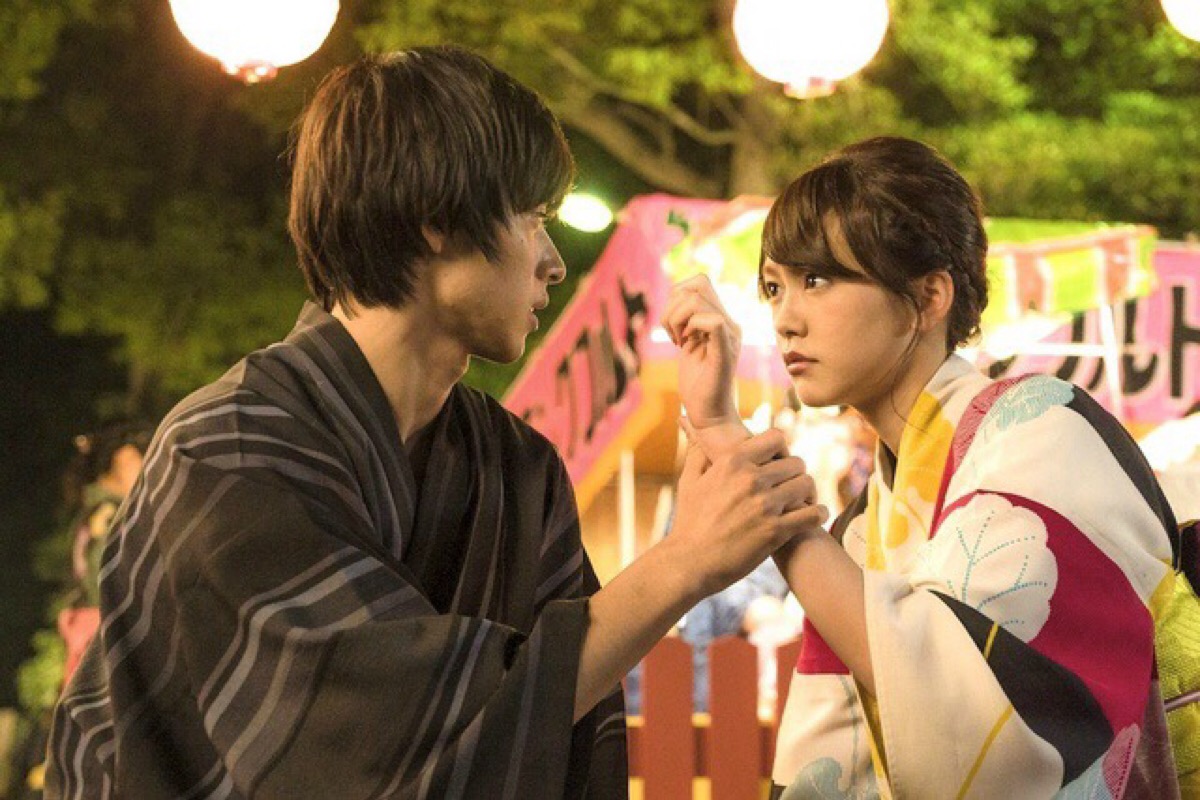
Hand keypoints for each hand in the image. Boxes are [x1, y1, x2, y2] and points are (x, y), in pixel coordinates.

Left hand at [663, 275, 740, 430]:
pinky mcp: (726, 351)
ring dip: (675, 318)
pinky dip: (689, 327)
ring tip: (677, 340)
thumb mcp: (688, 344)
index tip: (674, 325)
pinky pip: (713, 321)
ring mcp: (730, 336)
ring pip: (697, 300)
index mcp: (722, 319)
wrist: (709, 415)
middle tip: (673, 332)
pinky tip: (684, 344)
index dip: (677, 296)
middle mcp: (730, 323)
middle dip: (674, 303)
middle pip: (699, 283)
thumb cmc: (698, 384)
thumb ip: (686, 320)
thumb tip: (676, 293)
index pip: (700, 282)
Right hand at [668, 429, 827, 600]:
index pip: (777, 438)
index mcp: (732, 461)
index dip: (781, 450)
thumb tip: (688, 422)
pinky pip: (813, 514)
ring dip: (807, 494)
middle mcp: (750, 478)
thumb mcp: (688, 481)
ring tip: (803, 502)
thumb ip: (698, 451)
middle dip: (795, 475)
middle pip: (796, 462)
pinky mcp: (775, 531)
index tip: (778, 463)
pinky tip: (814, 516)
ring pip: (807, 484)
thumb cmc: (688, 522)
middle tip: (791, 487)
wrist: (689, 562)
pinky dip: (818, 514)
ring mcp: (765, 505)